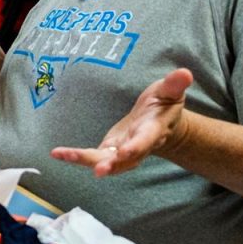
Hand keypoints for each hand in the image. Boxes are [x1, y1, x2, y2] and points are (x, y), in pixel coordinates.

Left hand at [51, 68, 193, 176]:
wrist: (160, 125)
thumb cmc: (164, 106)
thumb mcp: (170, 92)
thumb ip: (175, 85)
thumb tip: (185, 73)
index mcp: (153, 131)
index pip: (146, 140)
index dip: (137, 147)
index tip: (127, 151)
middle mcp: (137, 147)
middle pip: (124, 159)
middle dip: (111, 164)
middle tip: (98, 170)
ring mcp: (122, 152)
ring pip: (105, 161)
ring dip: (85, 160)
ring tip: (63, 155)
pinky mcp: (109, 151)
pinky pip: (92, 157)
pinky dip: (75, 156)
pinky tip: (56, 153)